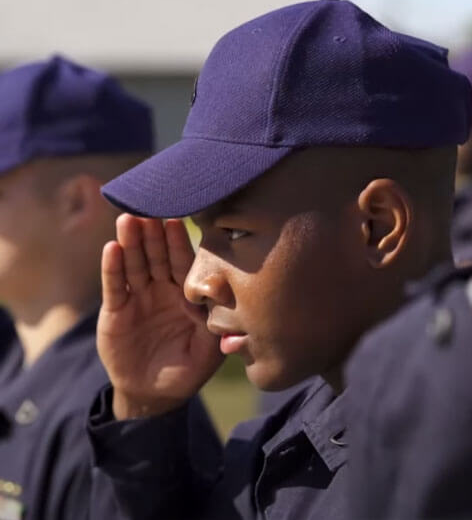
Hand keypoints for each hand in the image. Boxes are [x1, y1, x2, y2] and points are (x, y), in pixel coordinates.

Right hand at [97, 214, 222, 419]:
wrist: (155, 393)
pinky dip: (113, 268)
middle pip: (157, 256)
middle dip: (153, 233)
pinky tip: (112, 248)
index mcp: (186, 293)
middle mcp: (162, 289)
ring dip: (131, 242)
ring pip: (135, 264)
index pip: (183, 262)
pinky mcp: (116, 311)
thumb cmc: (188, 368)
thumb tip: (229, 302)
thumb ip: (217, 325)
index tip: (177, 220)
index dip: (179, 243)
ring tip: (128, 219)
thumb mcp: (209, 349)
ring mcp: (139, 297)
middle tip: (150, 207)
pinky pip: (115, 287)